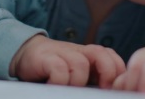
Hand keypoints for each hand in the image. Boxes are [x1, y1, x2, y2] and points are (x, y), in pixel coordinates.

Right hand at [10, 35, 125, 87]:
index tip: (113, 88)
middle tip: (102, 89)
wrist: (26, 53)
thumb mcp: (77, 72)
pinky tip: (55, 86)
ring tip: (72, 90)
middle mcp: (78, 51)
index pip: (111, 56)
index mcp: (89, 55)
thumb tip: (110, 92)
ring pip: (81, 64)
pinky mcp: (46, 57)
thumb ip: (93, 78)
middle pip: (102, 54)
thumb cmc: (55, 68)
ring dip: (79, 81)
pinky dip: (60, 80)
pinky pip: (59, 69)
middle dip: (108, 73)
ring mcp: (62, 53)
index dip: (118, 70)